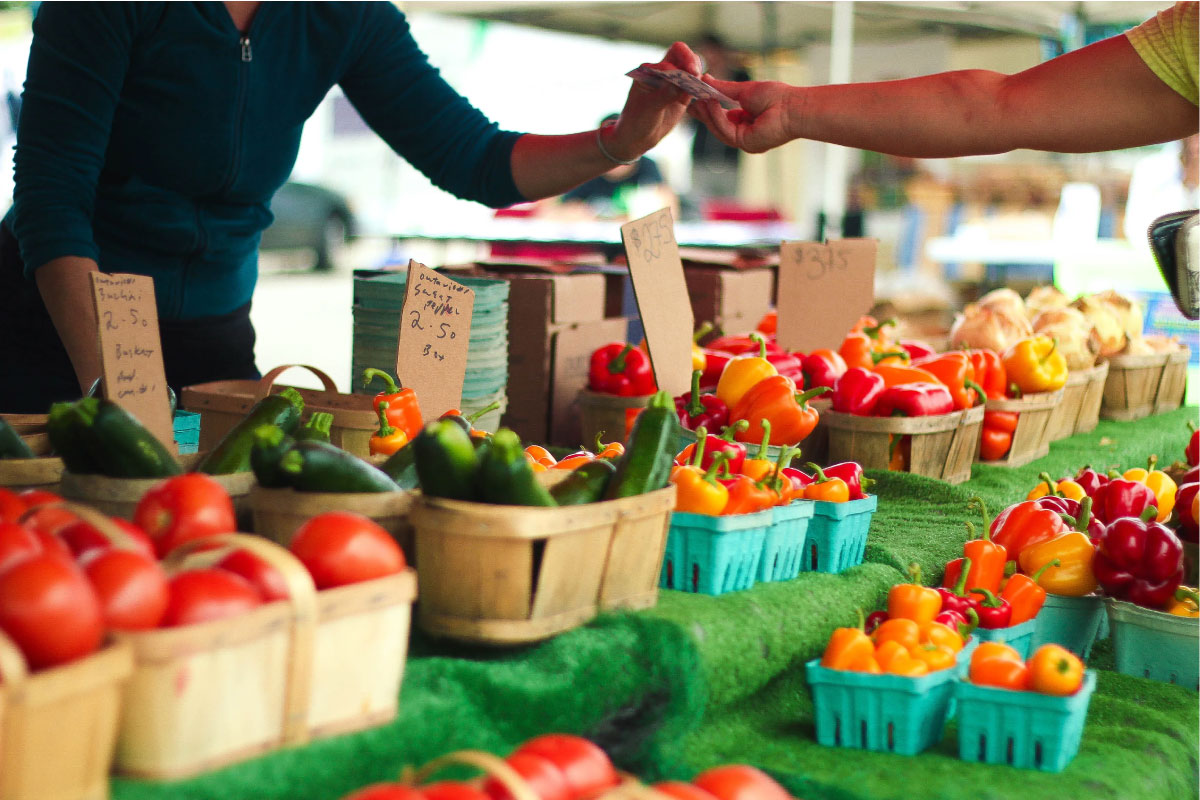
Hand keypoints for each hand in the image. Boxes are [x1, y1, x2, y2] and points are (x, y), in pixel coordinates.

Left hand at [606, 41, 702, 160]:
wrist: (637, 137)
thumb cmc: (636, 120)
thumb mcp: (649, 107)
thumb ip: (665, 94)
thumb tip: (681, 84)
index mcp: (652, 68)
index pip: (674, 54)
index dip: (685, 60)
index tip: (691, 73)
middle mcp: (664, 72)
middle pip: (686, 57)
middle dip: (694, 64)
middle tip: (698, 77)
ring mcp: (674, 83)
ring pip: (693, 72)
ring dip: (699, 78)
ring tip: (702, 89)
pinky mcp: (682, 96)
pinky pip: (696, 88)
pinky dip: (701, 91)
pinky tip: (705, 96)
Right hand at [688, 77, 795, 153]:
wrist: (793, 107)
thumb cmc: (777, 97)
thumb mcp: (744, 90)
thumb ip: (723, 88)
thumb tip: (706, 79)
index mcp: (746, 122)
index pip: (721, 117)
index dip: (708, 109)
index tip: (694, 98)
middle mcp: (744, 134)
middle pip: (717, 126)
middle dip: (703, 114)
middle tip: (689, 101)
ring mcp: (745, 141)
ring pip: (718, 129)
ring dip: (708, 114)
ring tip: (699, 98)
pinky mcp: (746, 144)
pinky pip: (725, 130)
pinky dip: (717, 116)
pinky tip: (711, 103)